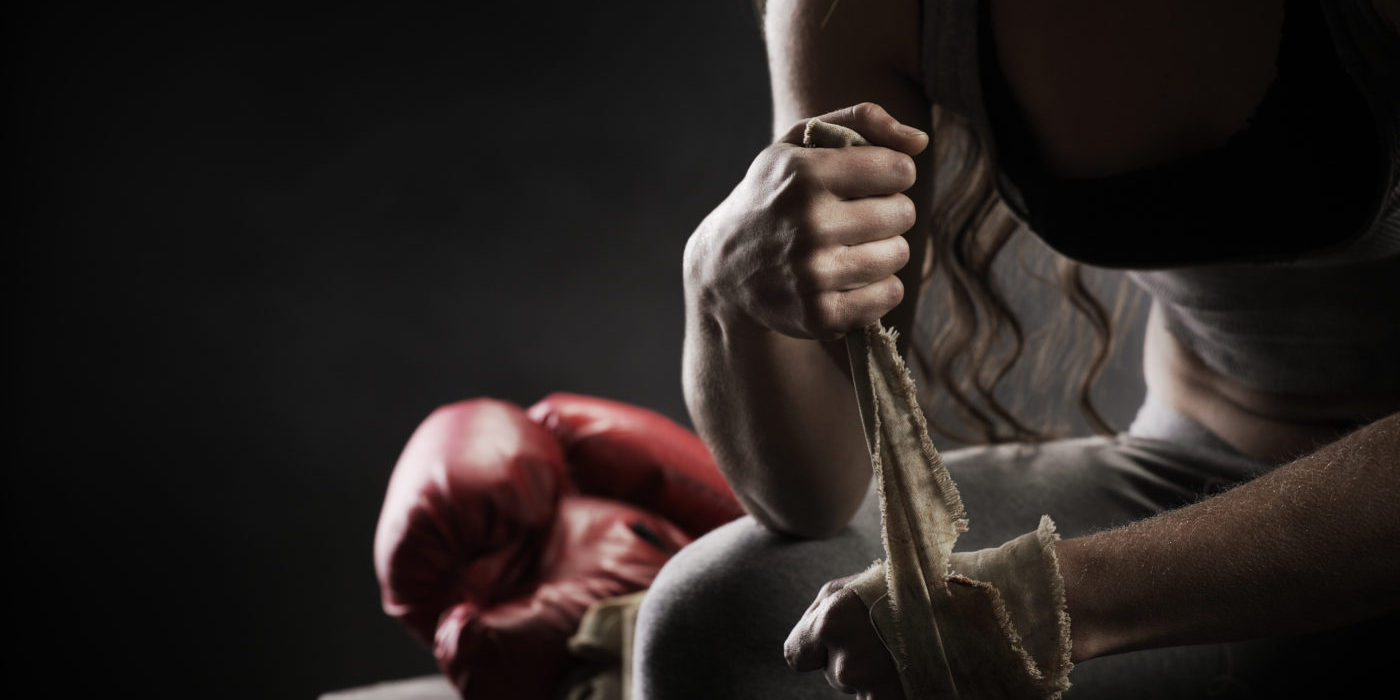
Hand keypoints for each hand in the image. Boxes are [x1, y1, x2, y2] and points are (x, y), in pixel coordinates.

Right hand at [684, 102, 926, 340]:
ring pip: (899, 255)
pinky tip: (849, 277)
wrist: (724, 267)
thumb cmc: (775, 194)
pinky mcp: (820, 315)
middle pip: (904, 213)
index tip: (871, 180)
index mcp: (805, 174)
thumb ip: (862, 120)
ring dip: (884, 249)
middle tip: (857, 216)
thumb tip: (921, 141)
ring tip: (851, 246)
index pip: (899, 169)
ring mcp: (813, 274)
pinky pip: (889, 296)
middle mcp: (809, 224)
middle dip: (889, 211)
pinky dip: (878, 287)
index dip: (892, 173)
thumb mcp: (799, 143)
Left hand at [784, 572, 906, 698]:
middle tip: (887, 636)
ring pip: (858, 689)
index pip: (796, 656)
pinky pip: (877, 699)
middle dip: (853, 659)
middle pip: (833, 674)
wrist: (968, 607)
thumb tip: (798, 651)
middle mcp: (848, 662)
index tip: (836, 642)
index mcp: (830, 622)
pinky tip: (910, 667)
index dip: (815, 649)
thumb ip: (818, 615)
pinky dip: (892, 689)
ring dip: (875, 676)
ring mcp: (873, 688)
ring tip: (904, 648)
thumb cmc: (905, 588)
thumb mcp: (850, 587)